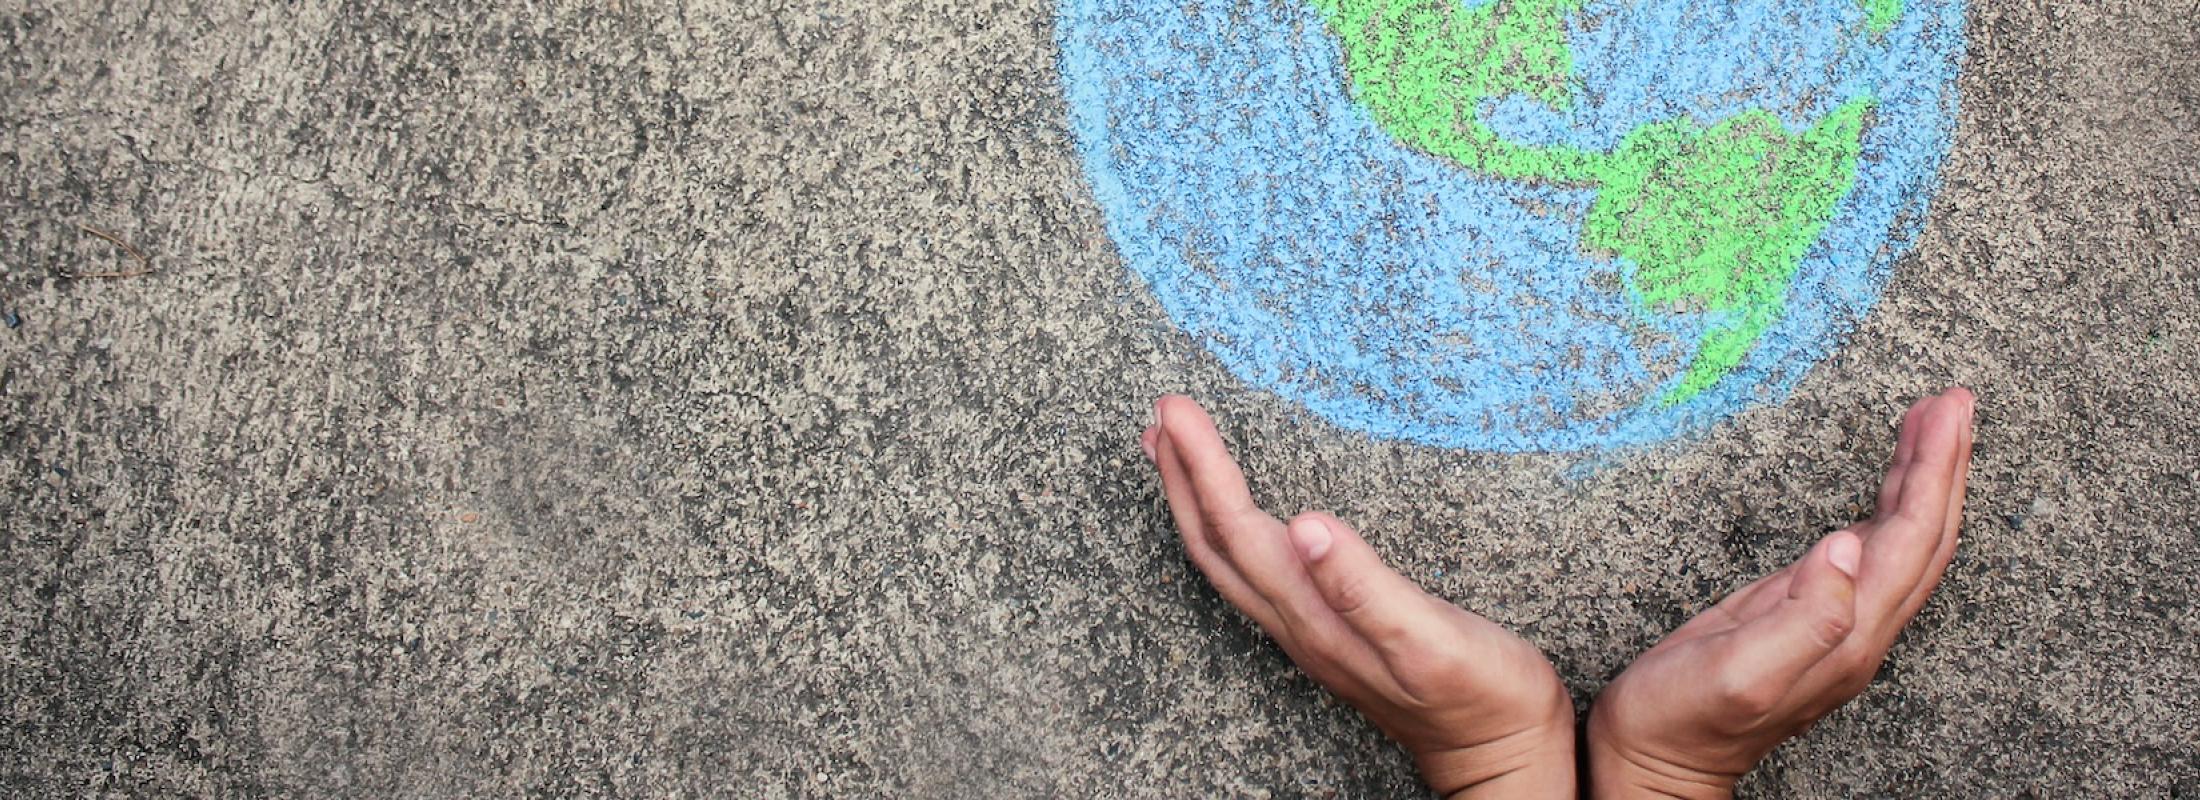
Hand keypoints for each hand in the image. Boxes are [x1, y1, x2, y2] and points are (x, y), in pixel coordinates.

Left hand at [1142, 396, 1574, 798]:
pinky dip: (1227, 527)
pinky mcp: (1324, 631)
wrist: (1498, 751)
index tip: (1177, 411)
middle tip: (1161, 412)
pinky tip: (1233, 512)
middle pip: (1215, 543)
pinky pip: (1251, 571)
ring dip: (1194, 501)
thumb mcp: (1432, 640)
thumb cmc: (1478, 694)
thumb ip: (1366, 587)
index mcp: (1314, 616)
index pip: (1238, 529)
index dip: (1203, 467)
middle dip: (1182, 474)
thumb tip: (1307, 525)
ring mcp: (1306, 630)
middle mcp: (1296, 624)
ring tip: (1169, 451)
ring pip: (1226, 559)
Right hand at [1586, 388, 1976, 797]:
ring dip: (1924, 480)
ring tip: (1933, 423)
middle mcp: (1856, 631)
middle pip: (1925, 537)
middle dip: (1945, 464)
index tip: (1946, 411)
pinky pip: (1873, 553)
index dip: (1934, 472)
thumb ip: (1801, 617)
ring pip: (1904, 542)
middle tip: (1955, 400)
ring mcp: (1835, 625)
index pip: (1911, 539)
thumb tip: (1846, 548)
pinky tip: (1889, 486)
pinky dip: (1891, 507)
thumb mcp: (1738, 672)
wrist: (1654, 761)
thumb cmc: (1681, 720)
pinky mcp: (1806, 618)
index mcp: (1848, 636)